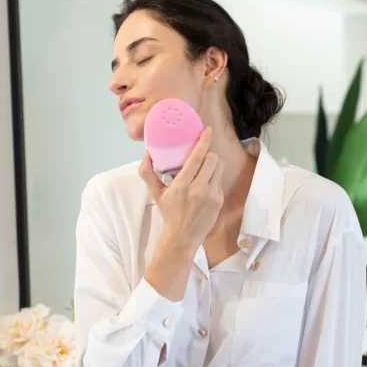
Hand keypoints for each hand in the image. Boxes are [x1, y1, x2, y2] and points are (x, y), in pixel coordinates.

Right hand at [139, 127, 224, 253]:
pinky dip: (214, 178)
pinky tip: (206, 182)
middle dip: (209, 153)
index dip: (204, 141)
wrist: (183, 236)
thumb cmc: (169, 212)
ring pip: (219, 168)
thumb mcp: (155, 193)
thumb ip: (148, 173)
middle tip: (203, 153)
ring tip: (206, 166)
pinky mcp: (219, 201)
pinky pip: (220, 181)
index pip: (197, 158)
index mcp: (182, 185)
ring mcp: (211, 195)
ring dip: (214, 163)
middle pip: (213, 159)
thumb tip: (146, 153)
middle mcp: (198, 189)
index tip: (207, 130)